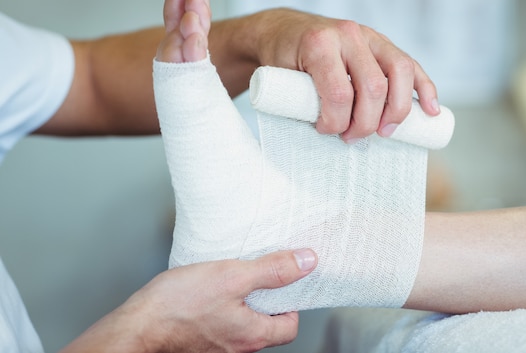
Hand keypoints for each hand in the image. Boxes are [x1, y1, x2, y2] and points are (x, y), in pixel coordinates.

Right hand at [60, 249, 317, 352]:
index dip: (291, 303)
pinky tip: (209, 287)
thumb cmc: (178, 305)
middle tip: (257, 274)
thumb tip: (306, 262)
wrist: (137, 325)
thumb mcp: (233, 276)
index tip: (284, 281)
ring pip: (243, 321)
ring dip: (241, 299)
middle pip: (266, 324)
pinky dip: (221, 304)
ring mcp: (218, 345)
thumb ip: (272, 271)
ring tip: (231, 276)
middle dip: (265, 298)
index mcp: (252, 336)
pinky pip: (221, 321)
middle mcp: (238, 347)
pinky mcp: (199, 338)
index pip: (290, 326)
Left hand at [253, 8, 439, 142]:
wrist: (282, 30)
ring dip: (398, 109)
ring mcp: (369, 35)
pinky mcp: (381, 42)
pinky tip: (431, 110)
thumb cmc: (280, 59)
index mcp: (319, 43)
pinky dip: (425, 88)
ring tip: (385, 131)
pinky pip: (410, 64)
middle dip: (366, 123)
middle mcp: (348, 35)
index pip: (339, 93)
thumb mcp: (280, 79)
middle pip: (373, 87)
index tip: (324, 130)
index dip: (334, 122)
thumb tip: (327, 137)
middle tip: (350, 137)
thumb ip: (300, 102)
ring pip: (400, 72)